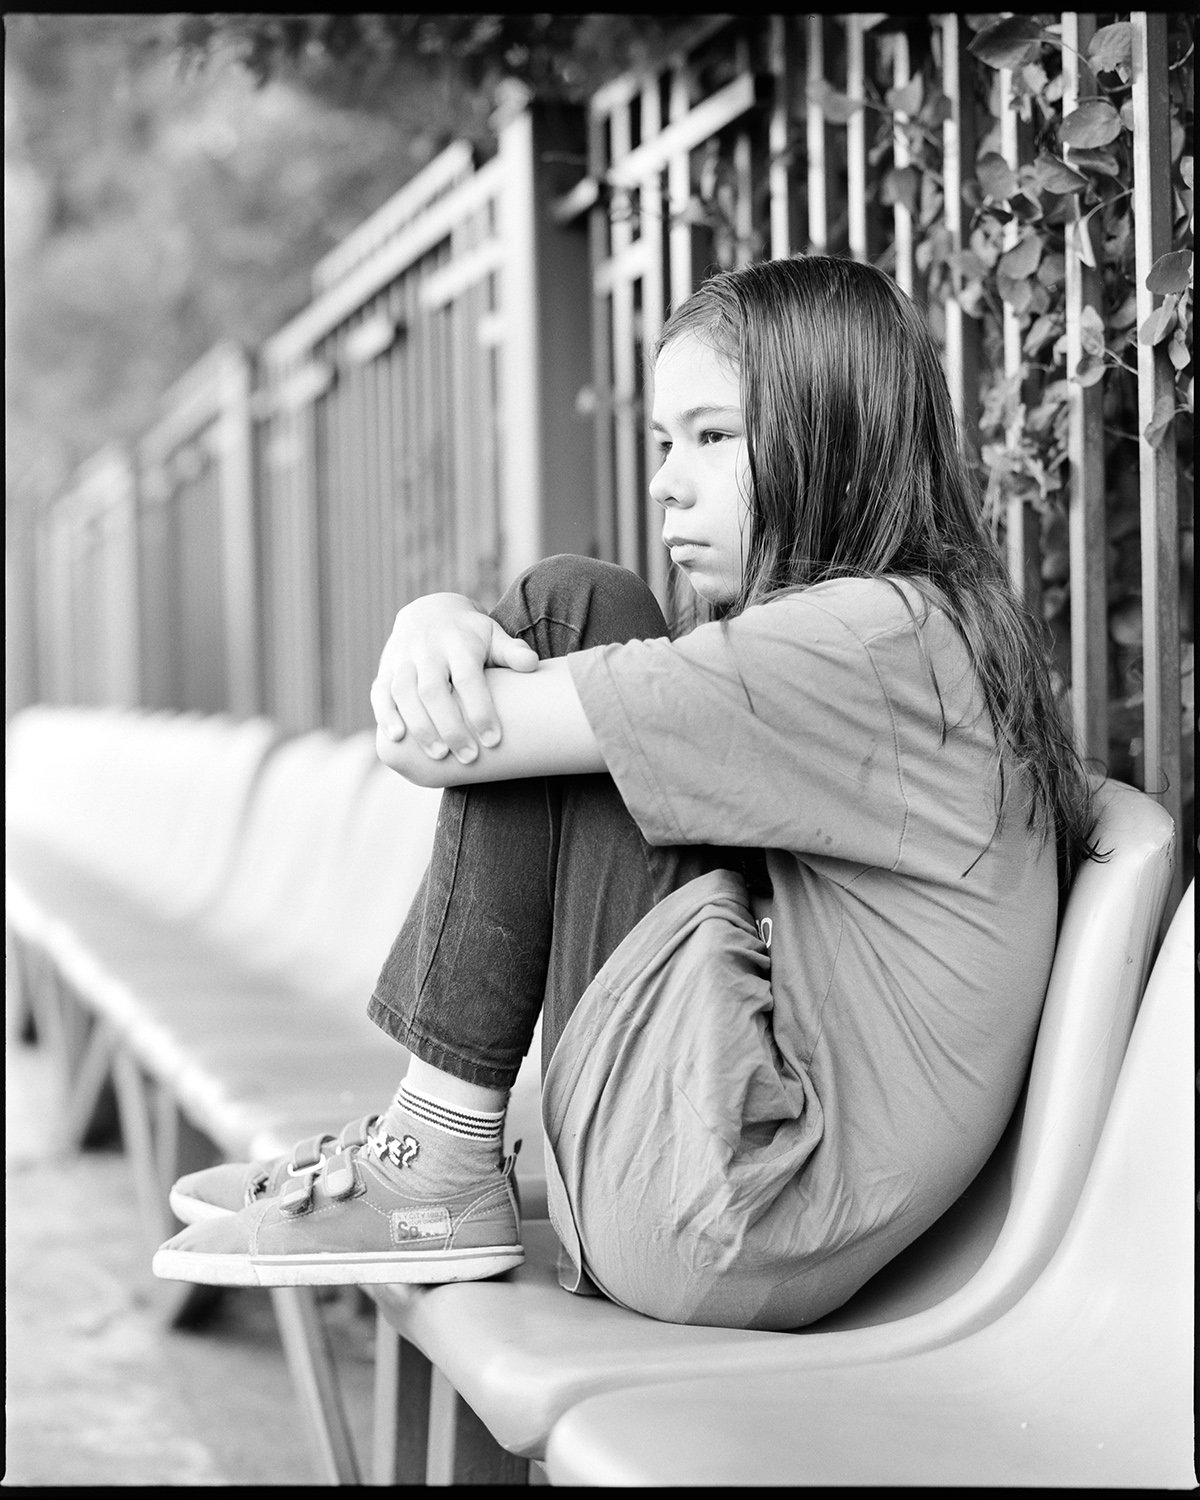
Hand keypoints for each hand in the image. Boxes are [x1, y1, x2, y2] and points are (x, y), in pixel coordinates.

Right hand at [370, 593, 538, 762]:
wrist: (428, 612)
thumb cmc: (470, 635)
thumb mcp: (492, 635)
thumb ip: (511, 651)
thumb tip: (532, 665)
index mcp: (457, 642)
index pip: (467, 678)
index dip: (479, 710)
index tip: (493, 740)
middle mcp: (426, 649)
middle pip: (433, 690)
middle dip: (450, 726)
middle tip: (469, 757)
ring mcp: (402, 659)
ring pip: (404, 693)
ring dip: (420, 726)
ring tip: (439, 755)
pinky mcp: (385, 670)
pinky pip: (380, 693)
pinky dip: (385, 715)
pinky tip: (397, 738)